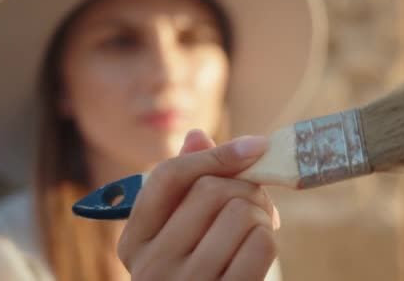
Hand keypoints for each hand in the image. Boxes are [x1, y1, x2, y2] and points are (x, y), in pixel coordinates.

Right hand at [117, 130, 280, 280]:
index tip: (256, 146)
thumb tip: (196, 135)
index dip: (217, 154)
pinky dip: (269, 238)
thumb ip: (185, 186)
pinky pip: (260, 244)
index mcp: (135, 240)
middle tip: (258, 202)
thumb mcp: (178, 233)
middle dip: (248, 188)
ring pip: (240, 213)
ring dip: (261, 214)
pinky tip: (260, 248)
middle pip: (212, 191)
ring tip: (258, 226)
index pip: (169, 176)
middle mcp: (151, 266)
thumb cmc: (194, 270)